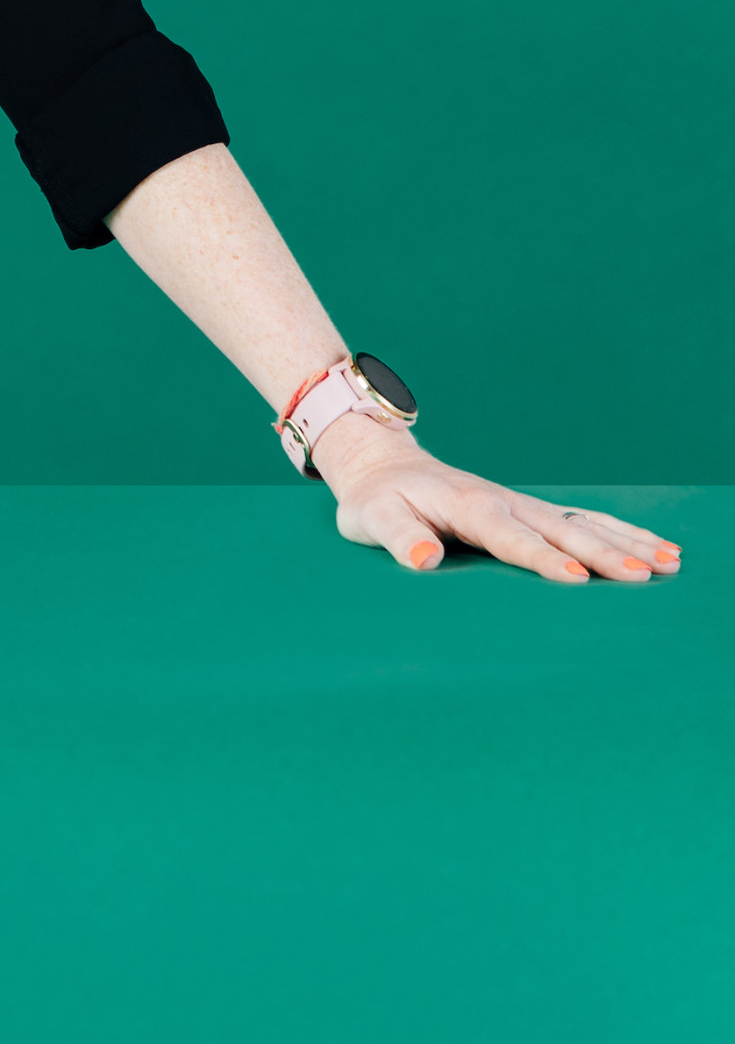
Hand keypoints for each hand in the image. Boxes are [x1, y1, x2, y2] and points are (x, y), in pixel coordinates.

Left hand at [314, 412, 679, 584]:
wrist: (383, 465)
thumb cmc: (376, 500)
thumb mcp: (373, 518)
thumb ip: (400, 537)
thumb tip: (424, 559)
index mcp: (467, 506)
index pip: (510, 537)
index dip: (543, 558)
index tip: (577, 578)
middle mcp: (503, 502)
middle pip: (561, 530)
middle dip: (604, 552)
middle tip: (644, 575)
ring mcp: (521, 504)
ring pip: (582, 522)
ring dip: (626, 541)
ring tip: (670, 562)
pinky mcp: (530, 510)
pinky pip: (582, 519)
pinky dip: (620, 531)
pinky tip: (656, 547)